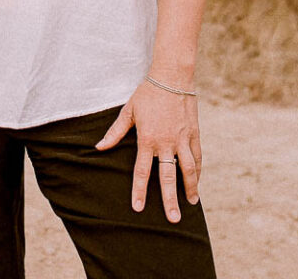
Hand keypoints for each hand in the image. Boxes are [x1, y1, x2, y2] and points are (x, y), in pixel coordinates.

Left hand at [95, 80, 201, 223]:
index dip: (140, 190)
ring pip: (188, 169)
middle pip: (168, 177)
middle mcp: (166, 142)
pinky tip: (197, 182)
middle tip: (173, 220)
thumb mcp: (129, 111)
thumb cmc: (147, 93)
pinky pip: (198, 157)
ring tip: (191, 204)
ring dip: (190, 188)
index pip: (142, 171)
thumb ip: (115, 132)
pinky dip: (198, 171)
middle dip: (170, 200)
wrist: (172, 77)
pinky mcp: (194, 133)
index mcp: (148, 139)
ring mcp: (182, 139)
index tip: (138, 208)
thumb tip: (99, 147)